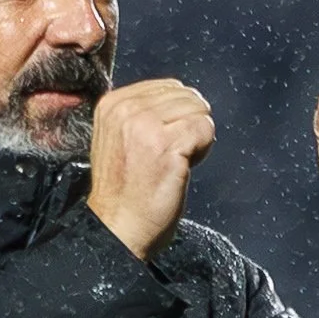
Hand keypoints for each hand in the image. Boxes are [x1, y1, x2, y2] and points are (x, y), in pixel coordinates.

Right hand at [87, 78, 214, 261]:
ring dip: (196, 136)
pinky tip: (184, 168)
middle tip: (172, 155)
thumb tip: (178, 98)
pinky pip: (205, 129)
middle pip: (185, 95)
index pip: (166, 87)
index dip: (175, 114)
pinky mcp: (167, 145)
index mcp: (112, 105)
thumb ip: (139, 115)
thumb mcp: (119, 140)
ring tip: (176, 162)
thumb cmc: (124, 195)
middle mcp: (127, 110)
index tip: (161, 143)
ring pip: (198, 109)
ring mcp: (147, 126)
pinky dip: (204, 149)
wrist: (117, 230)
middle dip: (188, 124)